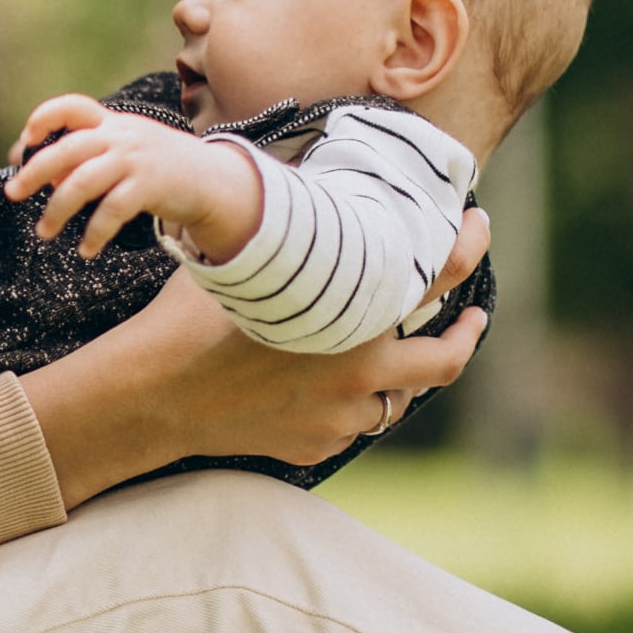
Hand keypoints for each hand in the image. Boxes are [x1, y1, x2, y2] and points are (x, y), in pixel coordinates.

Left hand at [2, 96, 263, 260]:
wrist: (213, 179)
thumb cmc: (159, 167)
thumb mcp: (125, 151)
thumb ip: (88, 159)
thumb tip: (47, 179)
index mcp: (112, 123)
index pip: (73, 106)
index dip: (44, 117)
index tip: (25, 139)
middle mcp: (121, 136)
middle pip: (67, 148)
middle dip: (34, 171)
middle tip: (12, 194)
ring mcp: (135, 160)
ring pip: (82, 182)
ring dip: (57, 210)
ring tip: (44, 232)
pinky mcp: (150, 186)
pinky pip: (111, 211)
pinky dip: (94, 233)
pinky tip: (85, 250)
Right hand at [17, 207, 491, 506]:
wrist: (155, 395)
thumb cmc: (189, 317)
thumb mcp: (243, 261)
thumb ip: (289, 233)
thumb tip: (300, 185)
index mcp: (350, 314)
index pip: (438, 274)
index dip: (468, 246)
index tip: (477, 230)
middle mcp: (360, 370)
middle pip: (446, 358)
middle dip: (465, 335)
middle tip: (470, 317)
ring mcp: (341, 416)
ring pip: (396, 399)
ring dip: (397, 378)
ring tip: (385, 357)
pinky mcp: (318, 447)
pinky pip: (351, 427)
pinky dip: (348, 407)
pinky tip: (324, 389)